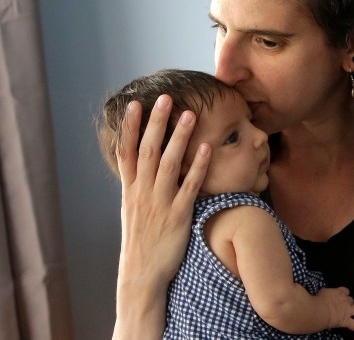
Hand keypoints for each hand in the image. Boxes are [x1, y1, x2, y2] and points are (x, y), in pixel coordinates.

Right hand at [113, 95, 209, 334]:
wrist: (142, 274)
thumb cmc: (141, 241)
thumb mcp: (133, 210)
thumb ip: (138, 186)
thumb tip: (141, 167)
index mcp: (130, 189)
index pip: (126, 151)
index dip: (129, 126)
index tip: (135, 104)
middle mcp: (142, 192)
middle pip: (148, 150)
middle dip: (157, 122)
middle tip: (166, 98)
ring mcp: (160, 202)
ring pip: (169, 163)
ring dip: (180, 137)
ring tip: (190, 114)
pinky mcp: (179, 215)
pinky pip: (190, 186)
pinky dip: (198, 166)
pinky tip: (208, 148)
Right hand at [317, 287, 353, 336]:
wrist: (318, 310)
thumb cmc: (318, 301)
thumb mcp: (322, 292)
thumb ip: (327, 293)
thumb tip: (325, 294)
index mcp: (339, 292)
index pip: (345, 291)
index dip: (344, 294)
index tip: (341, 295)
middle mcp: (345, 301)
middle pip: (351, 300)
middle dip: (348, 302)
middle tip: (343, 306)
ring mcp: (347, 311)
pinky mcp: (346, 321)